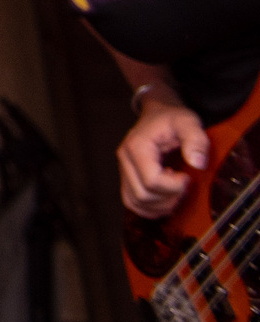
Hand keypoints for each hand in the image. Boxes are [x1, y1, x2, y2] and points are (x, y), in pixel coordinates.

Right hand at [119, 94, 208, 217]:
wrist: (159, 113)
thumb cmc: (172, 118)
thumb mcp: (188, 122)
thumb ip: (195, 140)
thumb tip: (198, 164)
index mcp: (136, 147)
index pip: (151, 181)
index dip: (174, 186)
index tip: (188, 176)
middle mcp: (125, 160)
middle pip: (143, 195)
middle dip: (169, 196)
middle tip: (184, 184)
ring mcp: (124, 170)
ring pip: (137, 202)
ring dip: (160, 205)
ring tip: (176, 191)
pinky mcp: (127, 177)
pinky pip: (133, 202)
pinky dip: (150, 208)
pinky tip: (166, 199)